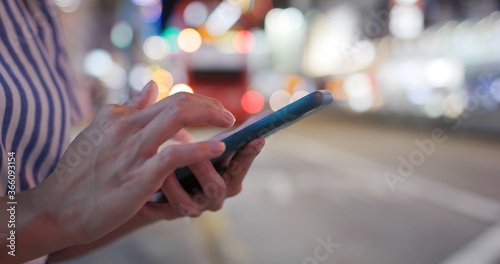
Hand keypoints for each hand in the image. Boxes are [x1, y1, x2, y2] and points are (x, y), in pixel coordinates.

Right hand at [39, 81, 252, 245]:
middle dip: (210, 105)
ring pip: (176, 119)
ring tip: (230, 125)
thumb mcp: (100, 131)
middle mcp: (128, 128)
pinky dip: (199, 149)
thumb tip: (151, 86)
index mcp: (122, 118)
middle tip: (228, 116)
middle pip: (178, 103)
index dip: (198, 101)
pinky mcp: (137, 177)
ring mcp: (133, 152)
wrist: (55, 209)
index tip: (214, 110)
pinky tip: (218, 148)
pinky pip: (173, 156)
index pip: (170, 99)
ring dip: (209, 116)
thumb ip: (128, 109)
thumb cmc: (78, 174)